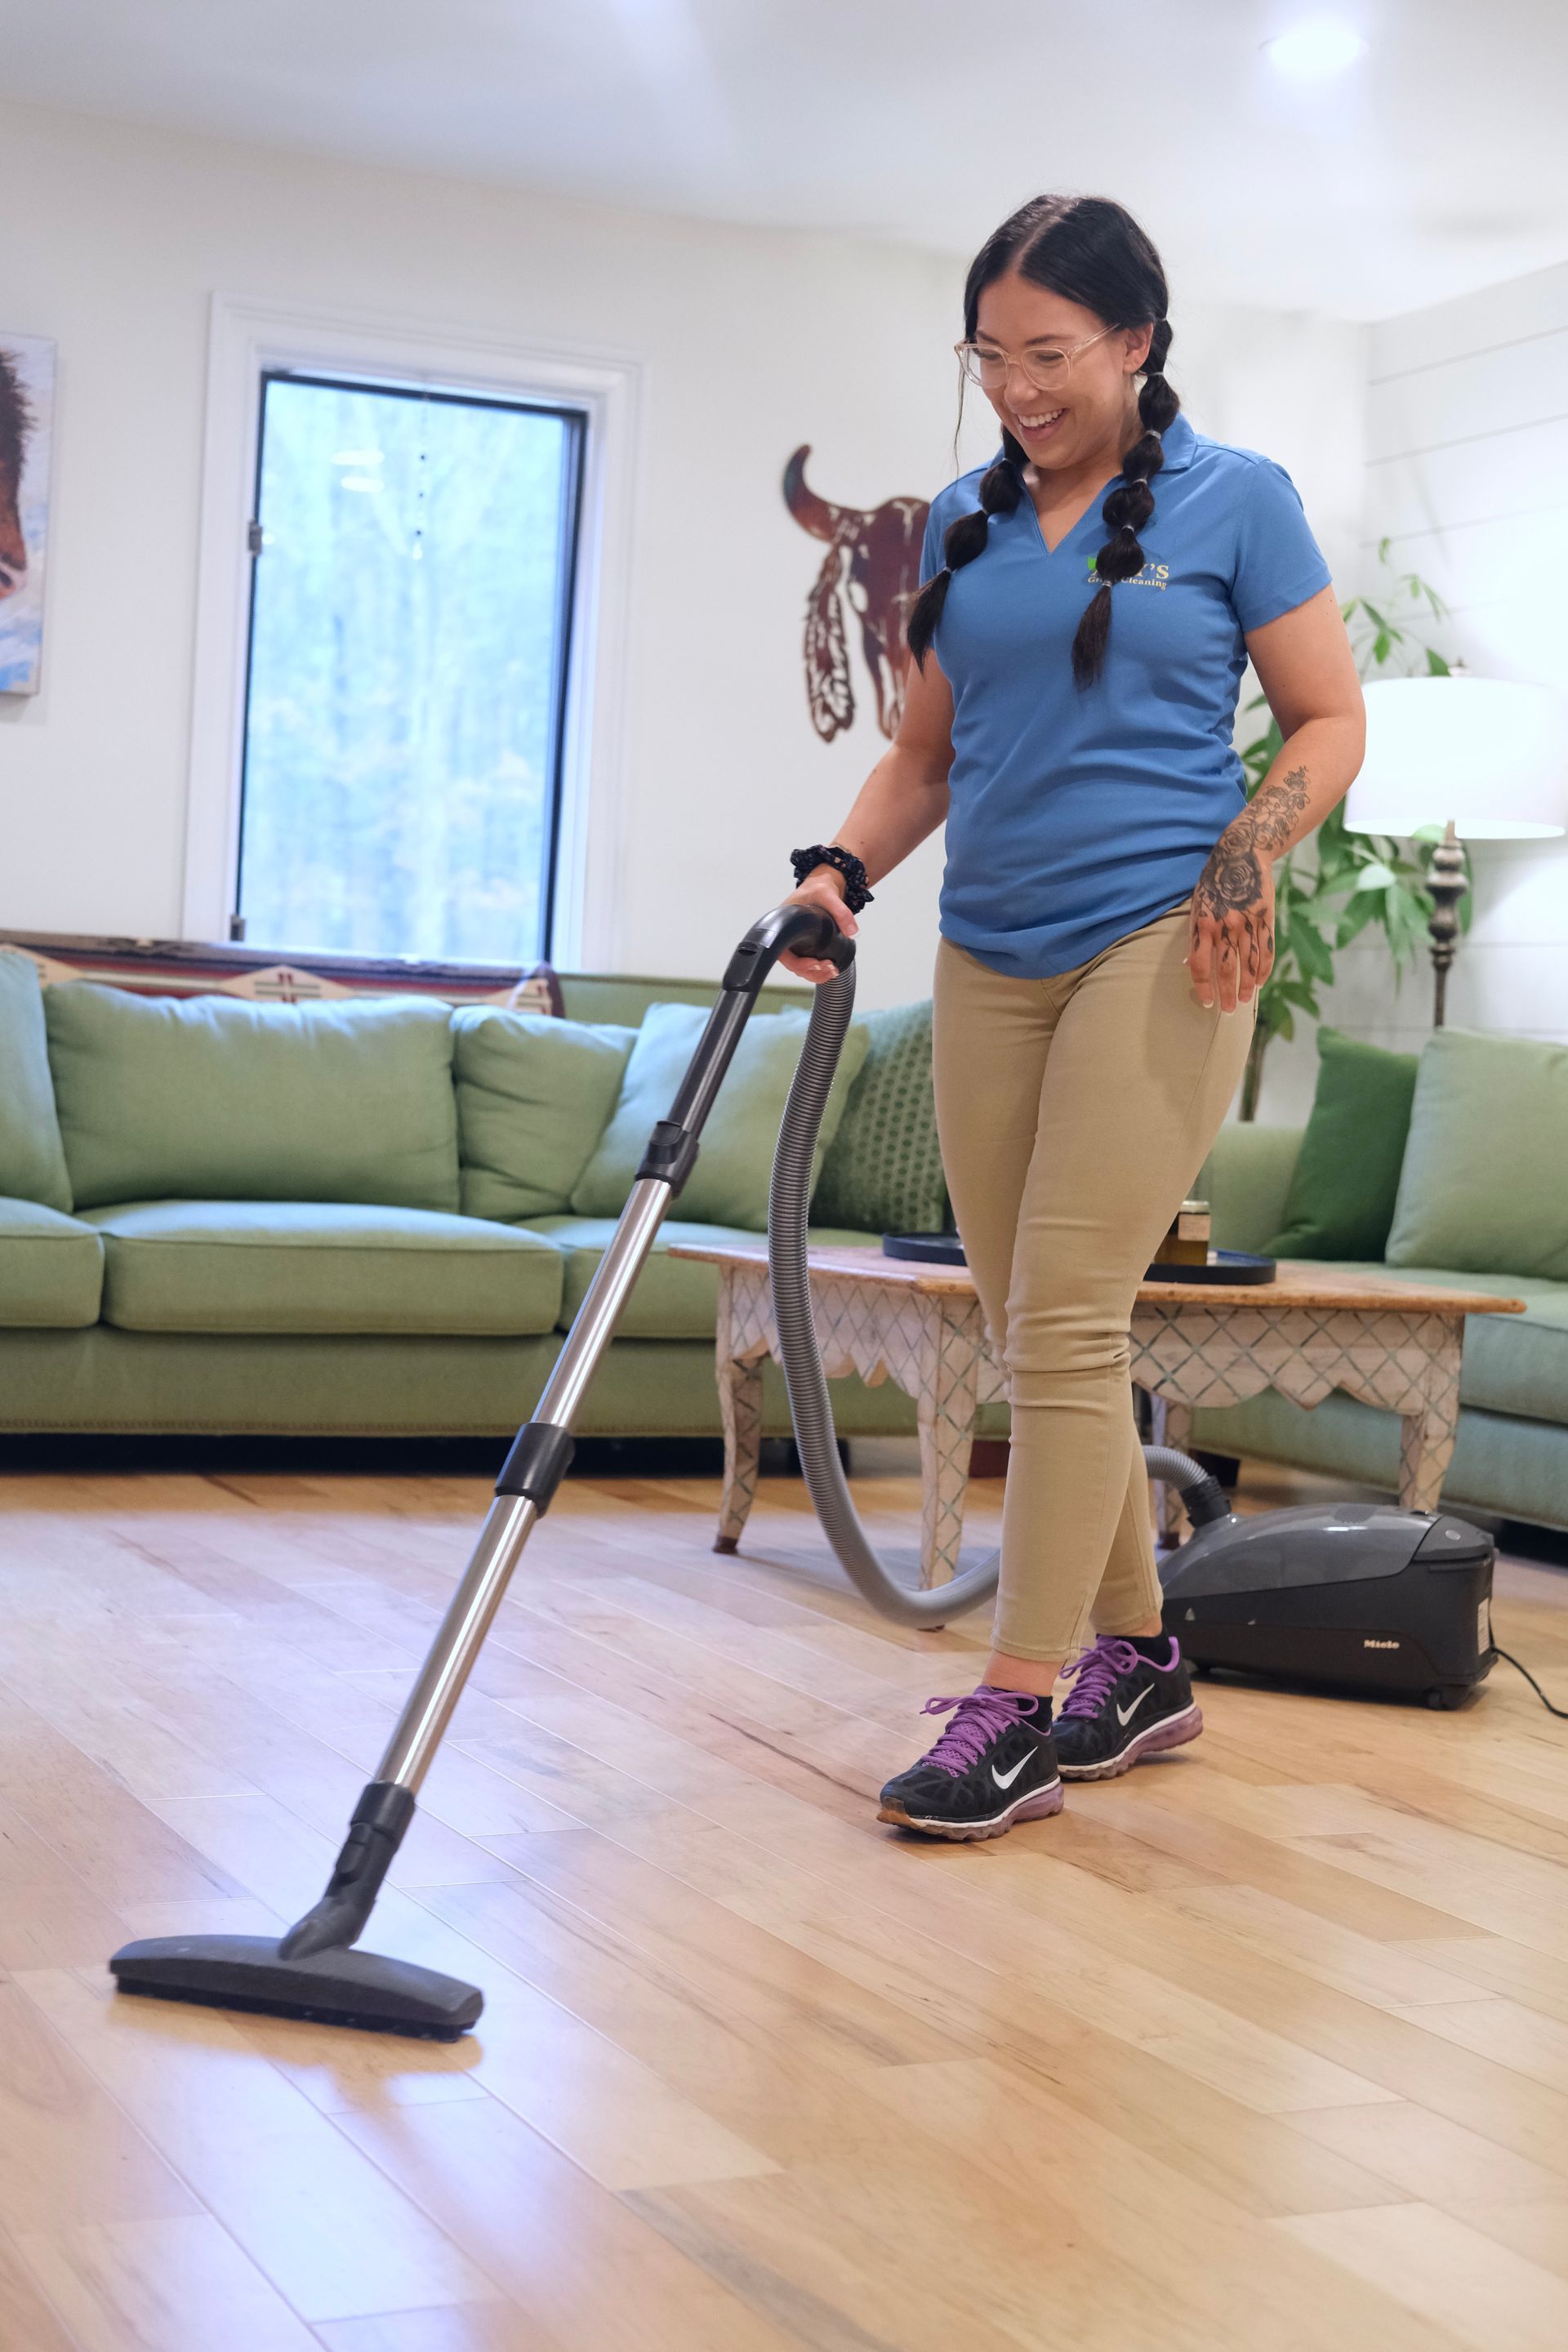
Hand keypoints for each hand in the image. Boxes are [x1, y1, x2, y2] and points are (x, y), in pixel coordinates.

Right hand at [778, 872, 857, 982]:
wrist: (823, 885)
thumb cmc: (817, 887)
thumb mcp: (828, 894)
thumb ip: (840, 911)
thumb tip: (852, 931)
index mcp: (783, 925)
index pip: (783, 953)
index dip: (799, 964)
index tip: (816, 963)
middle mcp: (788, 936)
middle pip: (793, 964)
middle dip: (811, 971)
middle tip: (830, 968)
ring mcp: (797, 942)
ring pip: (801, 967)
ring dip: (816, 974)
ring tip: (833, 970)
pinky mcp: (807, 945)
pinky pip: (809, 963)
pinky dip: (819, 970)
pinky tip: (831, 969)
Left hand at [1186, 827, 1274, 1012]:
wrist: (1242, 855)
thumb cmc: (1213, 882)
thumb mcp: (1197, 906)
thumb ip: (1195, 936)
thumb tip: (1189, 963)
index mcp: (1204, 925)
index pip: (1201, 965)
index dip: (1203, 987)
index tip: (1207, 1002)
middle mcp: (1225, 927)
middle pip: (1226, 969)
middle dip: (1228, 993)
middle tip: (1230, 1010)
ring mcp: (1248, 924)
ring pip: (1249, 964)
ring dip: (1248, 986)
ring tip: (1246, 1001)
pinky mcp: (1266, 919)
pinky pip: (1266, 951)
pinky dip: (1264, 969)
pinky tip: (1261, 983)